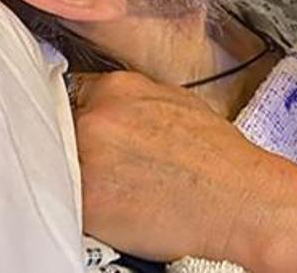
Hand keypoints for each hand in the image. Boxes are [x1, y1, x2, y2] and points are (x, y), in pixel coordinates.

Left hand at [71, 71, 296, 271]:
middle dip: (73, 144)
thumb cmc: (219, 159)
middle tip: (102, 165)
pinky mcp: (85, 201)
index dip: (75, 116)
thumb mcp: (177, 104)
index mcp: (118, 87)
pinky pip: (64, 200)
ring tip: (111, 188)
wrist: (241, 199)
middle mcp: (97, 116)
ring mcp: (87, 158)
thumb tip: (106, 105)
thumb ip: (132, 100)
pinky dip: (80, 205)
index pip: (67, 92)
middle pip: (57, 127)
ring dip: (72, 173)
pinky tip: (110, 208)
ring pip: (55, 163)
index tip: (81, 132)